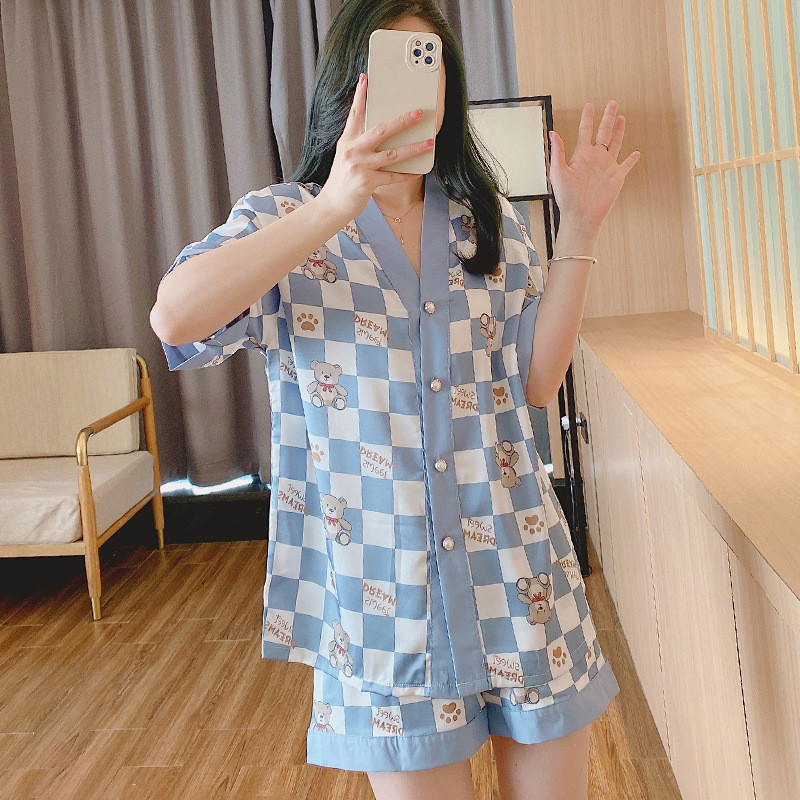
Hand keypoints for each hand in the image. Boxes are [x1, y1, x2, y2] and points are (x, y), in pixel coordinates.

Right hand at [317, 72, 435, 221]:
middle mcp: (353, 151)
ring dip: (413, 148)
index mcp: (347, 141)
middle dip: (402, 120)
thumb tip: (381, 133)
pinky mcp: (367, 183)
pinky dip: (405, 175)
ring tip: (429, 142)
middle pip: (381, 130)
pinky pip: (391, 177)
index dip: (360, 96)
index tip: (366, 78)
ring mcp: (360, 166)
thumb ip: (359, 144)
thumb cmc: (343, 180)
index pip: (355, 114)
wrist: (332, 204)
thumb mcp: (346, 157)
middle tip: (418, 112)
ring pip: (392, 154)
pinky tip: (417, 172)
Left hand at [548, 101, 640, 231]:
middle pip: (604, 132)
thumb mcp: (558, 172)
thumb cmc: (567, 197)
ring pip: (615, 144)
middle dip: (607, 117)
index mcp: (581, 155)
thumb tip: (552, 132)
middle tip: (612, 103)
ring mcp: (607, 167)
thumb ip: (557, 151)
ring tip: (621, 118)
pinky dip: (631, 160)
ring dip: (619, 131)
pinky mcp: (616, 178)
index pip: (585, 131)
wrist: (581, 215)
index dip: (587, 118)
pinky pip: (626, 166)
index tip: (589, 105)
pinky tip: (636, 153)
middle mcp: (595, 159)